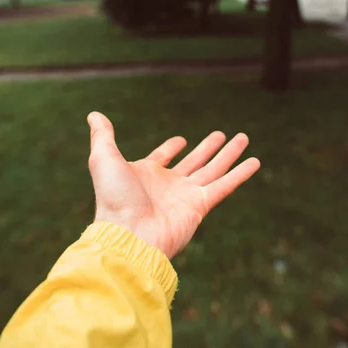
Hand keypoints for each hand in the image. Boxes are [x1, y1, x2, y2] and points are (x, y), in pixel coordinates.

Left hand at [87, 112, 259, 259]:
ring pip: (213, 169)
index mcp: (146, 174)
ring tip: (243, 138)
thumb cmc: (114, 198)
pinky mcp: (200, 205)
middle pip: (194, 161)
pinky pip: (224, 185)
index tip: (181, 140)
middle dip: (208, 148)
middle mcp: (168, 184)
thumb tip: (93, 113)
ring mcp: (186, 195)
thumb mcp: (103, 158)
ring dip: (228, 154)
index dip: (170, 148)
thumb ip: (102, 135)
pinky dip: (240, 174)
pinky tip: (254, 161)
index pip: (162, 157)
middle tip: (222, 134)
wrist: (128, 234)